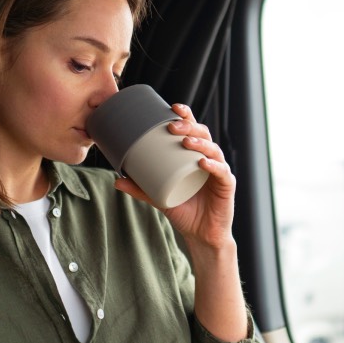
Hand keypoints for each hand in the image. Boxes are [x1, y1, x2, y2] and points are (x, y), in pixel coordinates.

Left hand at [114, 103, 235, 248]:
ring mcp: (219, 171)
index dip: (185, 116)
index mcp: (194, 156)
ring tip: (185, 141)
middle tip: (172, 126)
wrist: (201, 235)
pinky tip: (202, 162)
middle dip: (189, 126)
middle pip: (203, 135)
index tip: (172, 107)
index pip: (193, 130)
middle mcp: (209, 159)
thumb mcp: (158, 197)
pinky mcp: (227, 186)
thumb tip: (116, 179)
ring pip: (213, 149)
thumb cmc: (184, 210)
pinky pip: (222, 172)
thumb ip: (140, 188)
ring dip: (200, 143)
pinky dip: (213, 165)